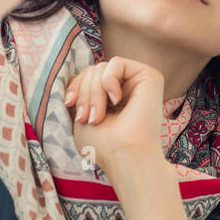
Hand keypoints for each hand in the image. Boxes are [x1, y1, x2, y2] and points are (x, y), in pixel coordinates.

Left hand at [65, 56, 166, 176]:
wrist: (124, 156)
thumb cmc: (103, 145)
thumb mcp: (82, 113)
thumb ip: (81, 91)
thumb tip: (75, 76)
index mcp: (113, 97)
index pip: (88, 76)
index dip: (75, 87)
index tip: (70, 105)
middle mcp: (127, 87)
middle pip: (93, 71)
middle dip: (84, 93)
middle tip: (87, 118)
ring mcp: (139, 81)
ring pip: (102, 67)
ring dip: (93, 92)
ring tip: (98, 116)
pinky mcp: (149, 76)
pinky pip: (116, 63)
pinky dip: (108, 80)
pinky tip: (115, 99)